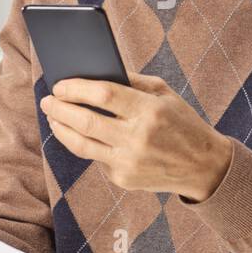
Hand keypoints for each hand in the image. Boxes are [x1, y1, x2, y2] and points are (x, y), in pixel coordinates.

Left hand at [39, 72, 233, 201]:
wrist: (203, 166)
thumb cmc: (181, 122)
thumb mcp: (164, 93)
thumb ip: (131, 81)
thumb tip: (92, 72)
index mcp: (150, 110)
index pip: (103, 95)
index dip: (76, 88)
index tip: (60, 85)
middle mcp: (138, 138)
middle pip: (86, 121)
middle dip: (60, 109)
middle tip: (47, 101)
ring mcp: (129, 162)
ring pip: (82, 145)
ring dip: (62, 129)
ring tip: (53, 117)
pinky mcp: (124, 180)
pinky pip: (96, 159)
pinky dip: (86, 145)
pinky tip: (80, 135)